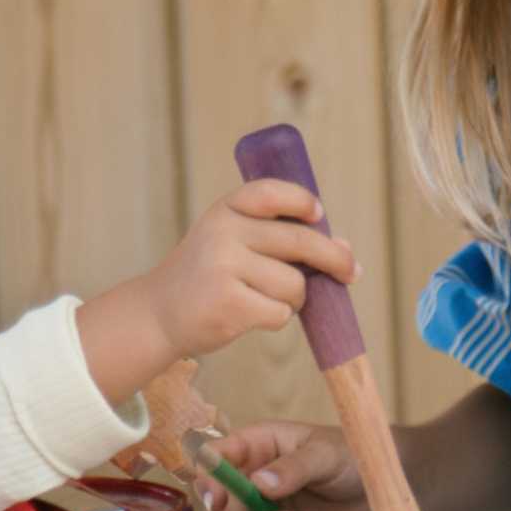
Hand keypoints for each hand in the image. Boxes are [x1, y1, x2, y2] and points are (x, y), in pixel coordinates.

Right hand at [139, 180, 357, 362]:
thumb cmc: (208, 277)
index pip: (270, 193)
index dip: (301, 201)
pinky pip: (280, 312)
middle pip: (300, 242)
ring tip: (265, 300)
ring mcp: (224, 267)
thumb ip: (282, 240)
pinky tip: (250, 315)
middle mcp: (224, 232)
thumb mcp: (233, 243)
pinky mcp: (229, 303)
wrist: (159, 314)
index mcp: (226, 210)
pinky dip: (276, 318)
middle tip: (352, 272)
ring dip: (293, 299)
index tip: (320, 215)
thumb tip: (345, 250)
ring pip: (294, 284)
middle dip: (334, 259)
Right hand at [200, 419, 370, 510]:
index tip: (219, 500)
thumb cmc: (351, 457)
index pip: (212, 458)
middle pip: (221, 507)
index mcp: (255, 444)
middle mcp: (248, 475)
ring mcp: (257, 506)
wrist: (374, 489)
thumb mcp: (326, 455)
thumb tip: (259, 483)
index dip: (207, 479)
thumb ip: (294, 468)